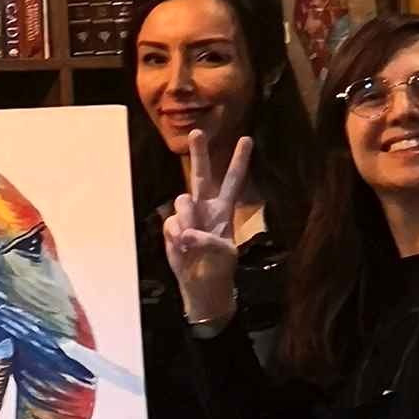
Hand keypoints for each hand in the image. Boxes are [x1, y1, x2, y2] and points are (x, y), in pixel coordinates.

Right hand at [161, 131, 251, 328]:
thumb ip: (207, 239)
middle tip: (197, 132)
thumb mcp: (224, 253)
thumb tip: (185, 232)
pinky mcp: (171, 227)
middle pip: (201, 175)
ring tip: (190, 240)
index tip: (247, 139)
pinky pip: (171, 224)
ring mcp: (186, 217)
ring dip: (187, 219)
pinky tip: (182, 249)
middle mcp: (205, 207)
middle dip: (199, 154)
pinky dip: (176, 238)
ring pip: (182, 201)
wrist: (201, 285)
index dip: (239, 161)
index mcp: (224, 210)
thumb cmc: (219, 267)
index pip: (233, 181)